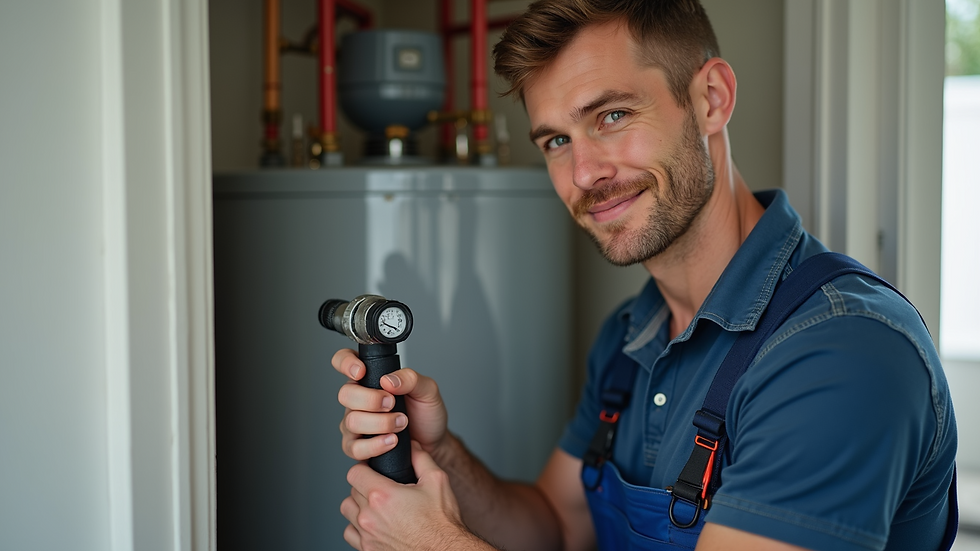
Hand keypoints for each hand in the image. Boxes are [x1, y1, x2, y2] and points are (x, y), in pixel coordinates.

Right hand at [333, 348, 449, 461]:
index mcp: (370, 378)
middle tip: (392, 404)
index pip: (344, 361)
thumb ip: (411, 379)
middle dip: (371, 400)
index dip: (346, 363)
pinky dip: (375, 445)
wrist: (433, 443)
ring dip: (380, 424)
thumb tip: (388, 380)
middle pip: (345, 394)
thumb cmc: (426, 414)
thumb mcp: (427, 390)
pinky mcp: (359, 447)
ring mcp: (356, 424)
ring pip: (351, 422)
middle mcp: (358, 400)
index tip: (361, 372)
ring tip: (401, 424)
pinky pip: (354, 448)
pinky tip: (391, 441)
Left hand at [341, 441, 487, 550]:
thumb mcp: (436, 480)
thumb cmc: (442, 522)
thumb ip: (421, 457)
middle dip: (365, 486)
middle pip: (352, 491)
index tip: (372, 471)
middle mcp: (369, 516)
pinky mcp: (368, 550)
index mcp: (382, 495)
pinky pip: (350, 534)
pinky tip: (374, 524)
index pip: (354, 473)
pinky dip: (358, 527)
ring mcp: (367, 536)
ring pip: (348, 511)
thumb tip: (410, 445)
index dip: (364, 468)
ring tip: (376, 506)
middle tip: (382, 489)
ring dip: (358, 506)